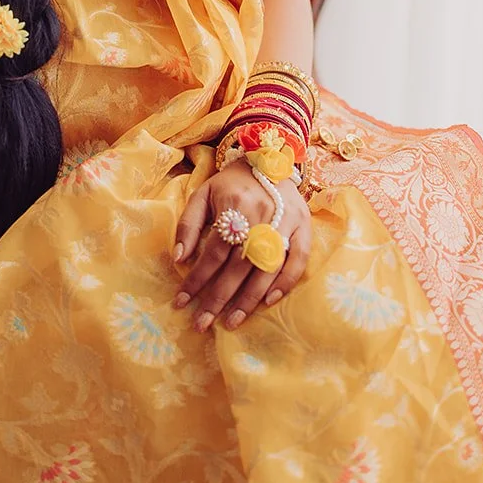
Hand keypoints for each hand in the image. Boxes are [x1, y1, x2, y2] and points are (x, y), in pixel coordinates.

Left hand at [172, 159, 311, 331]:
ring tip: (231, 322)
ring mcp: (286, 223)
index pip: (214, 252)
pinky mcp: (303, 227)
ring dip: (248, 300)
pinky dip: (285, 284)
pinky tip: (268, 302)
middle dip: (218, 299)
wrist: (268, 157)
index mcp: (234, 206)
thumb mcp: (203, 195)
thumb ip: (189, 225)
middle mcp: (262, 216)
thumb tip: (178, 258)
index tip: (181, 301)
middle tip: (202, 324)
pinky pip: (298, 261)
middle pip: (238, 267)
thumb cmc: (230, 183)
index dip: (197, 278)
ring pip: (267, 269)